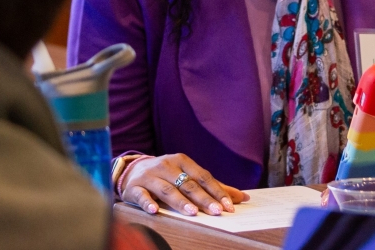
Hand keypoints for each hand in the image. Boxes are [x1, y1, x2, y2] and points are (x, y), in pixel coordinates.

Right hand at [120, 153, 247, 215]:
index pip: (203, 176)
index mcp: (182, 161)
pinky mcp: (134, 187)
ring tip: (192, 213)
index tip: (229, 206)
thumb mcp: (188, 175)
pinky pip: (142, 195)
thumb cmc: (167, 175)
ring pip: (167, 189)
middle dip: (203, 198)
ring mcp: (150, 176)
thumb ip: (213, 186)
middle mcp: (166, 166)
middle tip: (216, 211)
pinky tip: (155, 210)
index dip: (216, 191)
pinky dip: (148, 202)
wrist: (131, 171)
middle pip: (187, 184)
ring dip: (180, 201)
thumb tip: (242, 197)